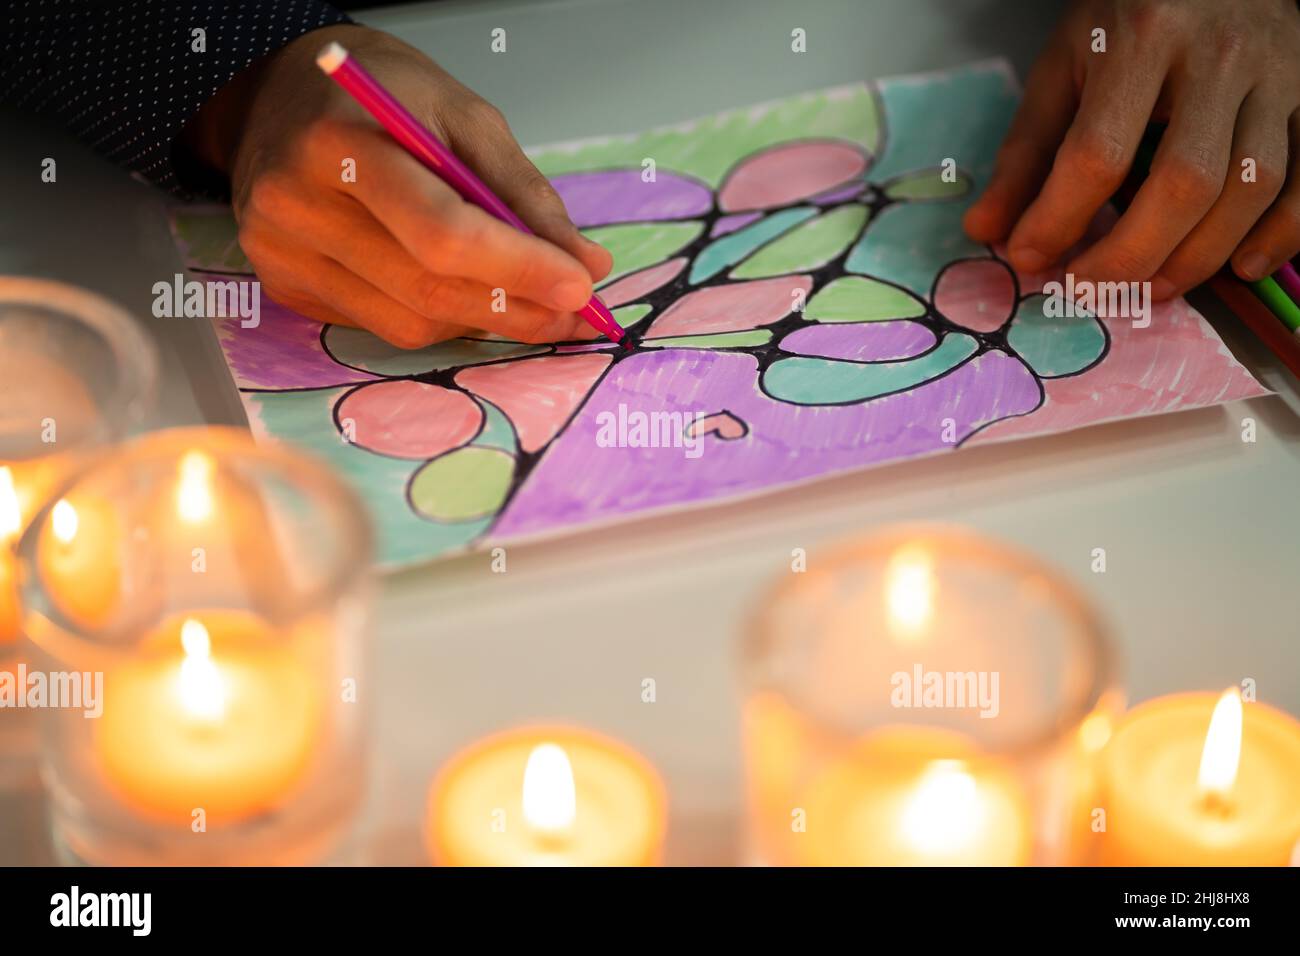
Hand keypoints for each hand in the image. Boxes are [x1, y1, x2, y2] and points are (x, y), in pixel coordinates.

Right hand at [184, 24, 610, 347]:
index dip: (518, 267)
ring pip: (410, 323)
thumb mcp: (463, 116)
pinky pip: (384, 328)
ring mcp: (284, 254)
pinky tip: (465, 294)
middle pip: (427, 288)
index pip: (441, 231)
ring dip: (484, 321)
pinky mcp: (287, 287)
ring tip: (530, 302)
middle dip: (516, 308)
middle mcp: (297, 207)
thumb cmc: (378, 96)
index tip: (580, 285)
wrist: (280, 97)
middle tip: (574, 310)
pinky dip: (441, 320)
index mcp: (339, 144)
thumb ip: (524, 192)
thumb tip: (585, 264)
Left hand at [963, 0, 1299, 299]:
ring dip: (1197, 257)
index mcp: (1142, 37)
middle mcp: (1220, 54)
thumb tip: (988, 233)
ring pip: (1252, 188)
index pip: (1098, 153)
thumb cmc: (1127, 19)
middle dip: (1130, 255)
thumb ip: (1026, 153)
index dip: (1057, 220)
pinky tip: (1239, 268)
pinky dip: (1281, 234)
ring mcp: (1279, 73)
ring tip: (1148, 289)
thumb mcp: (1063, 68)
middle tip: (1086, 287)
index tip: (1027, 257)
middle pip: (1185, 182)